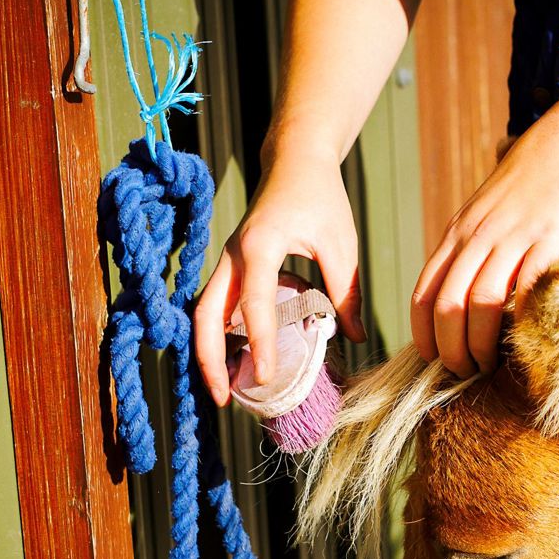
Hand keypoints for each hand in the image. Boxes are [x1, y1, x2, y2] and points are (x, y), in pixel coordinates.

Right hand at [195, 144, 365, 405]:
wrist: (296, 160)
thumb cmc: (321, 198)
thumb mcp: (341, 245)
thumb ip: (346, 294)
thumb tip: (355, 339)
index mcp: (260, 246)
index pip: (255, 305)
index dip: (260, 344)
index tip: (265, 378)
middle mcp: (233, 255)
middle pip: (205, 315)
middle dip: (209, 359)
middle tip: (225, 398)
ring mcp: (227, 261)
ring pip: (204, 313)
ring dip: (209, 351)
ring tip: (226, 389)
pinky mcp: (231, 266)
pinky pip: (216, 306)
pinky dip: (219, 336)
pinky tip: (235, 362)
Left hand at [410, 107, 558, 377]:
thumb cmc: (522, 190)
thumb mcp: (479, 218)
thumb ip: (464, 255)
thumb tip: (453, 304)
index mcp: (455, 237)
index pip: (423, 294)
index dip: (422, 333)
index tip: (430, 359)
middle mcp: (475, 239)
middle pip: (447, 305)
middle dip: (449, 348)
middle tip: (460, 373)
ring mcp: (510, 240)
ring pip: (481, 302)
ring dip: (479, 343)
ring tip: (485, 366)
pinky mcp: (548, 242)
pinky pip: (525, 289)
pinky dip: (519, 319)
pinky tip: (521, 340)